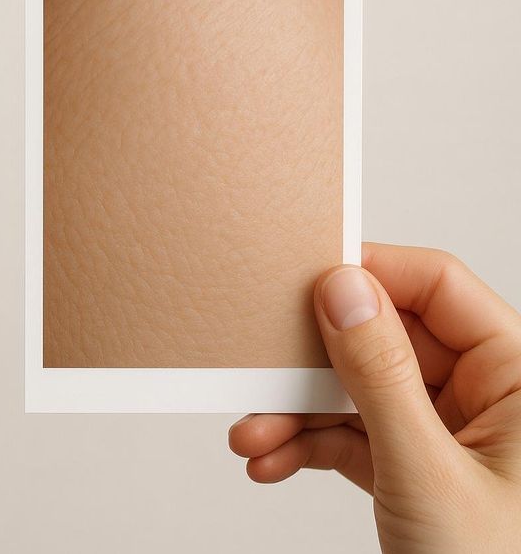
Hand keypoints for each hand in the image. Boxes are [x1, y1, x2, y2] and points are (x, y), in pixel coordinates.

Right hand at [229, 243, 520, 551]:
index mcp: (519, 376)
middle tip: (257, 368)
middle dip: (311, 365)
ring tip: (251, 436)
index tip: (303, 277)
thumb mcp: (429, 472)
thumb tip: (342, 291)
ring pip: (357, 392)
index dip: (370, 274)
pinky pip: (352, 435)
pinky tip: (271, 462)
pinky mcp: (415, 465)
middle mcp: (486, 395)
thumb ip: (381, 376)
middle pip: (383, 341)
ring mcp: (447, 431)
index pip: (437, 288)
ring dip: (296, 414)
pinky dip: (307, 447)